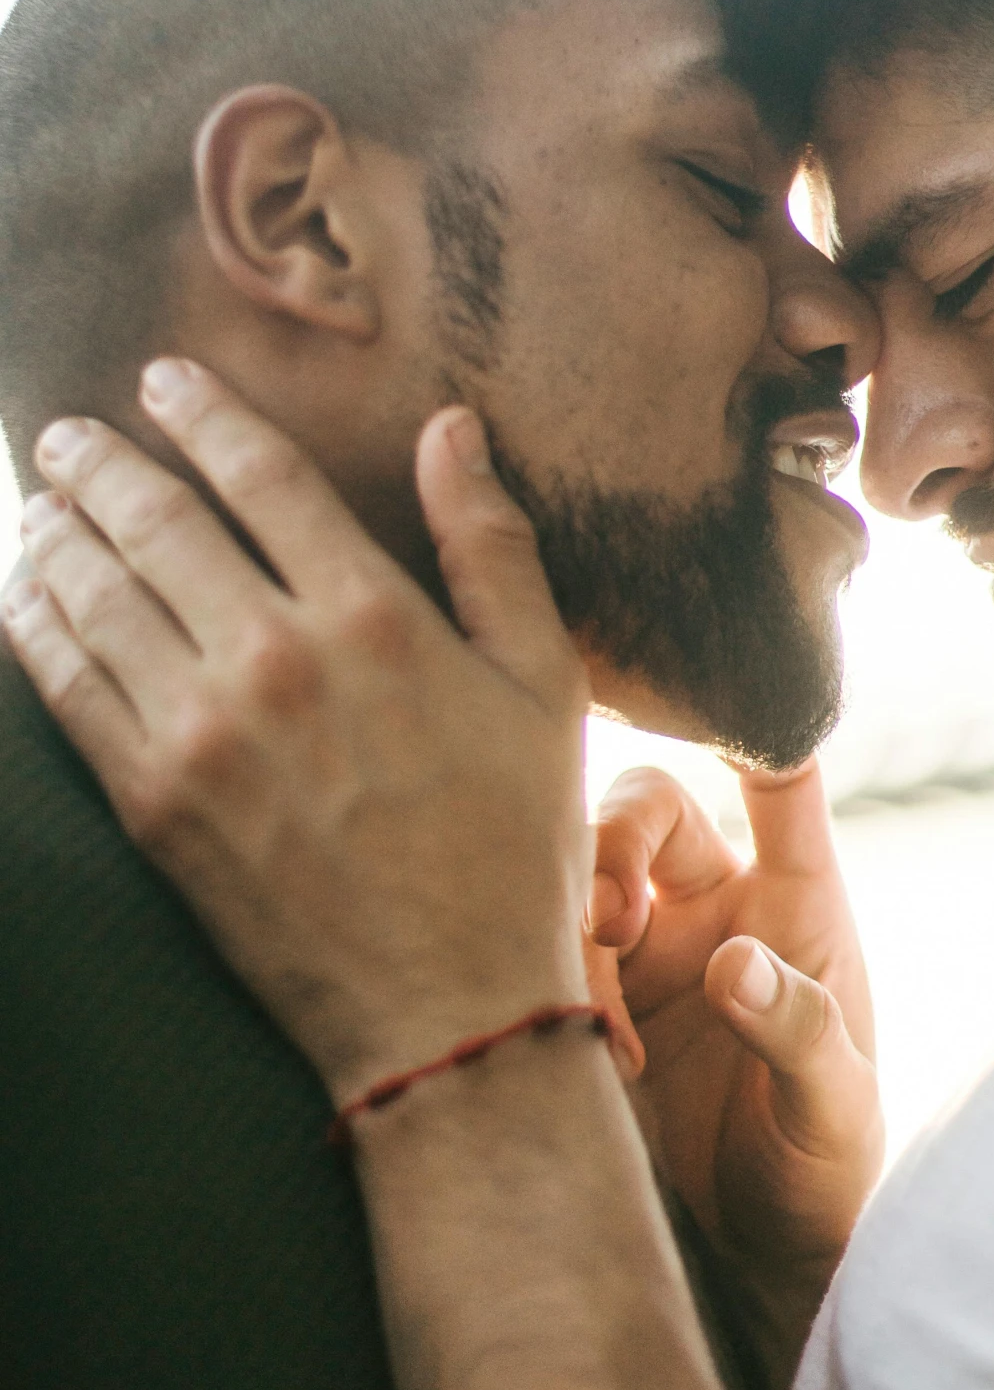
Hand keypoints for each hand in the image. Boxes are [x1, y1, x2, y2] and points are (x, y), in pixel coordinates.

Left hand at [1, 359, 614, 1104]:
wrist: (449, 1008)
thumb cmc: (514, 845)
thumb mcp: (545, 687)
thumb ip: (494, 550)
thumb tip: (451, 429)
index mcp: (375, 618)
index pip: (260, 475)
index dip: (201, 413)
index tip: (162, 380)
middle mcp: (276, 661)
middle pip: (154, 520)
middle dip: (98, 462)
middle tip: (65, 434)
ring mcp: (201, 735)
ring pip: (94, 594)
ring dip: (53, 531)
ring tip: (39, 504)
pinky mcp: (153, 804)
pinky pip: (66, 687)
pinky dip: (33, 627)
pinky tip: (24, 598)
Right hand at [593, 761, 882, 1350]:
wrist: (762, 1259)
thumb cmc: (826, 1168)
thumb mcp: (836, 1108)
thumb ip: (796, 1030)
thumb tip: (733, 964)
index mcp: (796, 902)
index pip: (779, 782)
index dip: (753, 727)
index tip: (714, 702)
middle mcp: (714, 906)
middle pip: (646, 805)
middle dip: (612, 840)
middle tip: (609, 920)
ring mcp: (643, 951)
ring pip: (576, 867)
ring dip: (566, 913)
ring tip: (592, 1014)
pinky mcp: (586, 1000)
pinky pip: (540, 947)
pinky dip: (541, 978)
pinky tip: (576, 1049)